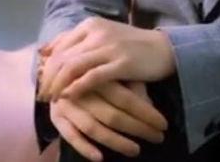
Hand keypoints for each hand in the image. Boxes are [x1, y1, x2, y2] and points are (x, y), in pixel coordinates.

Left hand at [38, 18, 175, 100]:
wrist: (161, 48)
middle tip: (42, 95)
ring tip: (53, 99)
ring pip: (73, 67)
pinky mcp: (121, 63)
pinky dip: (77, 88)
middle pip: (62, 57)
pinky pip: (92, 77)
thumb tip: (45, 51)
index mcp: (91, 23)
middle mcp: (97, 32)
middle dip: (48, 79)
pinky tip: (70, 96)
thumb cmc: (129, 44)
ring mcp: (109, 47)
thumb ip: (76, 41)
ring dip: (58, 86)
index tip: (40, 82)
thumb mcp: (101, 35)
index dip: (45, 66)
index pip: (59, 46)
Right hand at [49, 79, 167, 161]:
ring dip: (116, 142)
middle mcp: (83, 90)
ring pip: (94, 128)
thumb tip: (150, 105)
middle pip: (112, 115)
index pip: (125, 98)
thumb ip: (130, 84)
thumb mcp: (112, 71)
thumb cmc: (93, 70)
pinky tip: (100, 158)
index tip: (163, 124)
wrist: (56, 67)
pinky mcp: (56, 118)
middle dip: (137, 129)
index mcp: (99, 75)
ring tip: (136, 150)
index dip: (145, 112)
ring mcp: (68, 105)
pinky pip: (70, 136)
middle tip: (158, 138)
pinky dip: (84, 147)